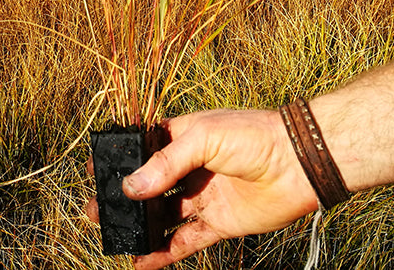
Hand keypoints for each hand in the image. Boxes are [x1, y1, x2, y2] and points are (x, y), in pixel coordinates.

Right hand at [85, 108, 318, 268]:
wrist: (298, 161)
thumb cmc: (253, 136)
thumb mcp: (204, 138)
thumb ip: (166, 164)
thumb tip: (130, 188)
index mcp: (185, 136)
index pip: (145, 148)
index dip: (122, 159)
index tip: (95, 169)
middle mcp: (191, 166)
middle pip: (149, 184)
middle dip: (123, 197)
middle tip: (95, 209)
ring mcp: (204, 195)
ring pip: (164, 214)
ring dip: (140, 225)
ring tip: (113, 235)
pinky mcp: (219, 222)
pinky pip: (186, 240)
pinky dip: (164, 252)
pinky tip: (143, 262)